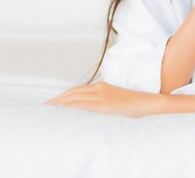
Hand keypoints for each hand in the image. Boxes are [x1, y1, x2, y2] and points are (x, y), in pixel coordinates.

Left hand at [45, 81, 166, 117]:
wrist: (147, 102)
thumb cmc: (134, 103)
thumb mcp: (116, 98)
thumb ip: (103, 99)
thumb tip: (93, 108)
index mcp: (102, 86)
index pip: (77, 89)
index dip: (64, 94)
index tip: (54, 101)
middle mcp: (100, 88)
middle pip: (73, 92)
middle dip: (58, 98)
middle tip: (46, 106)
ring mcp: (102, 96)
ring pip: (75, 97)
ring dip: (61, 102)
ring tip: (50, 108)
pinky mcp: (105, 105)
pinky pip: (83, 104)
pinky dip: (71, 105)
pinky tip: (63, 109)